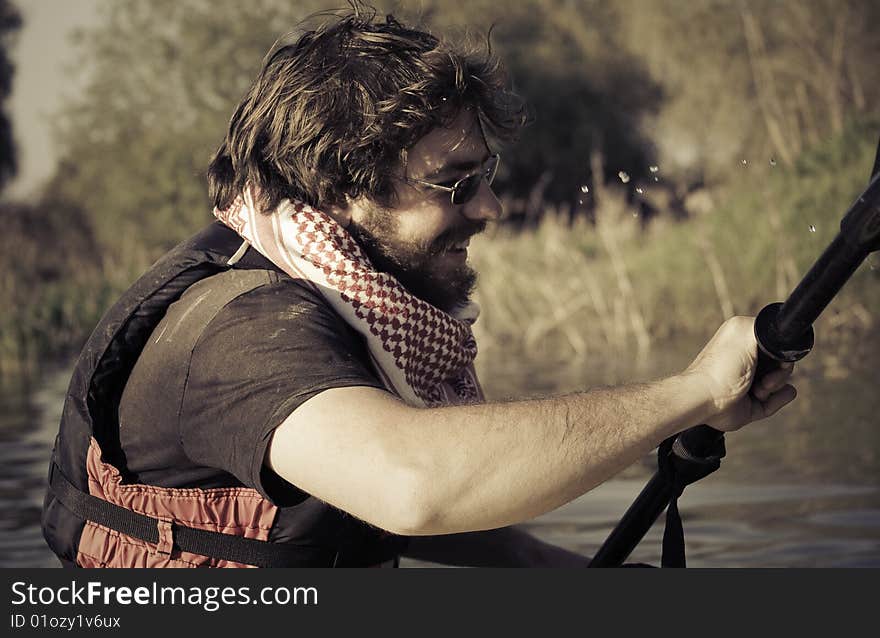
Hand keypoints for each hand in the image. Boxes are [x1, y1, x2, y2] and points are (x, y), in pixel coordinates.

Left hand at [683, 316, 796, 431]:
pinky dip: (777, 399)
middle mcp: (748, 360)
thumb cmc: (719, 368)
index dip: (779, 351)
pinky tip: (761, 398)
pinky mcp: (754, 401)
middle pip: (783, 361)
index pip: (777, 342)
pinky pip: (781, 398)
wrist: (706, 400)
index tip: (774, 357)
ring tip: (757, 389)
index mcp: (743, 341)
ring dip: (775, 385)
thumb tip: (781, 329)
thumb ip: (764, 324)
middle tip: (762, 376)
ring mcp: (752, 381)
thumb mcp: (743, 333)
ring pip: (784, 380)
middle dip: (779, 371)